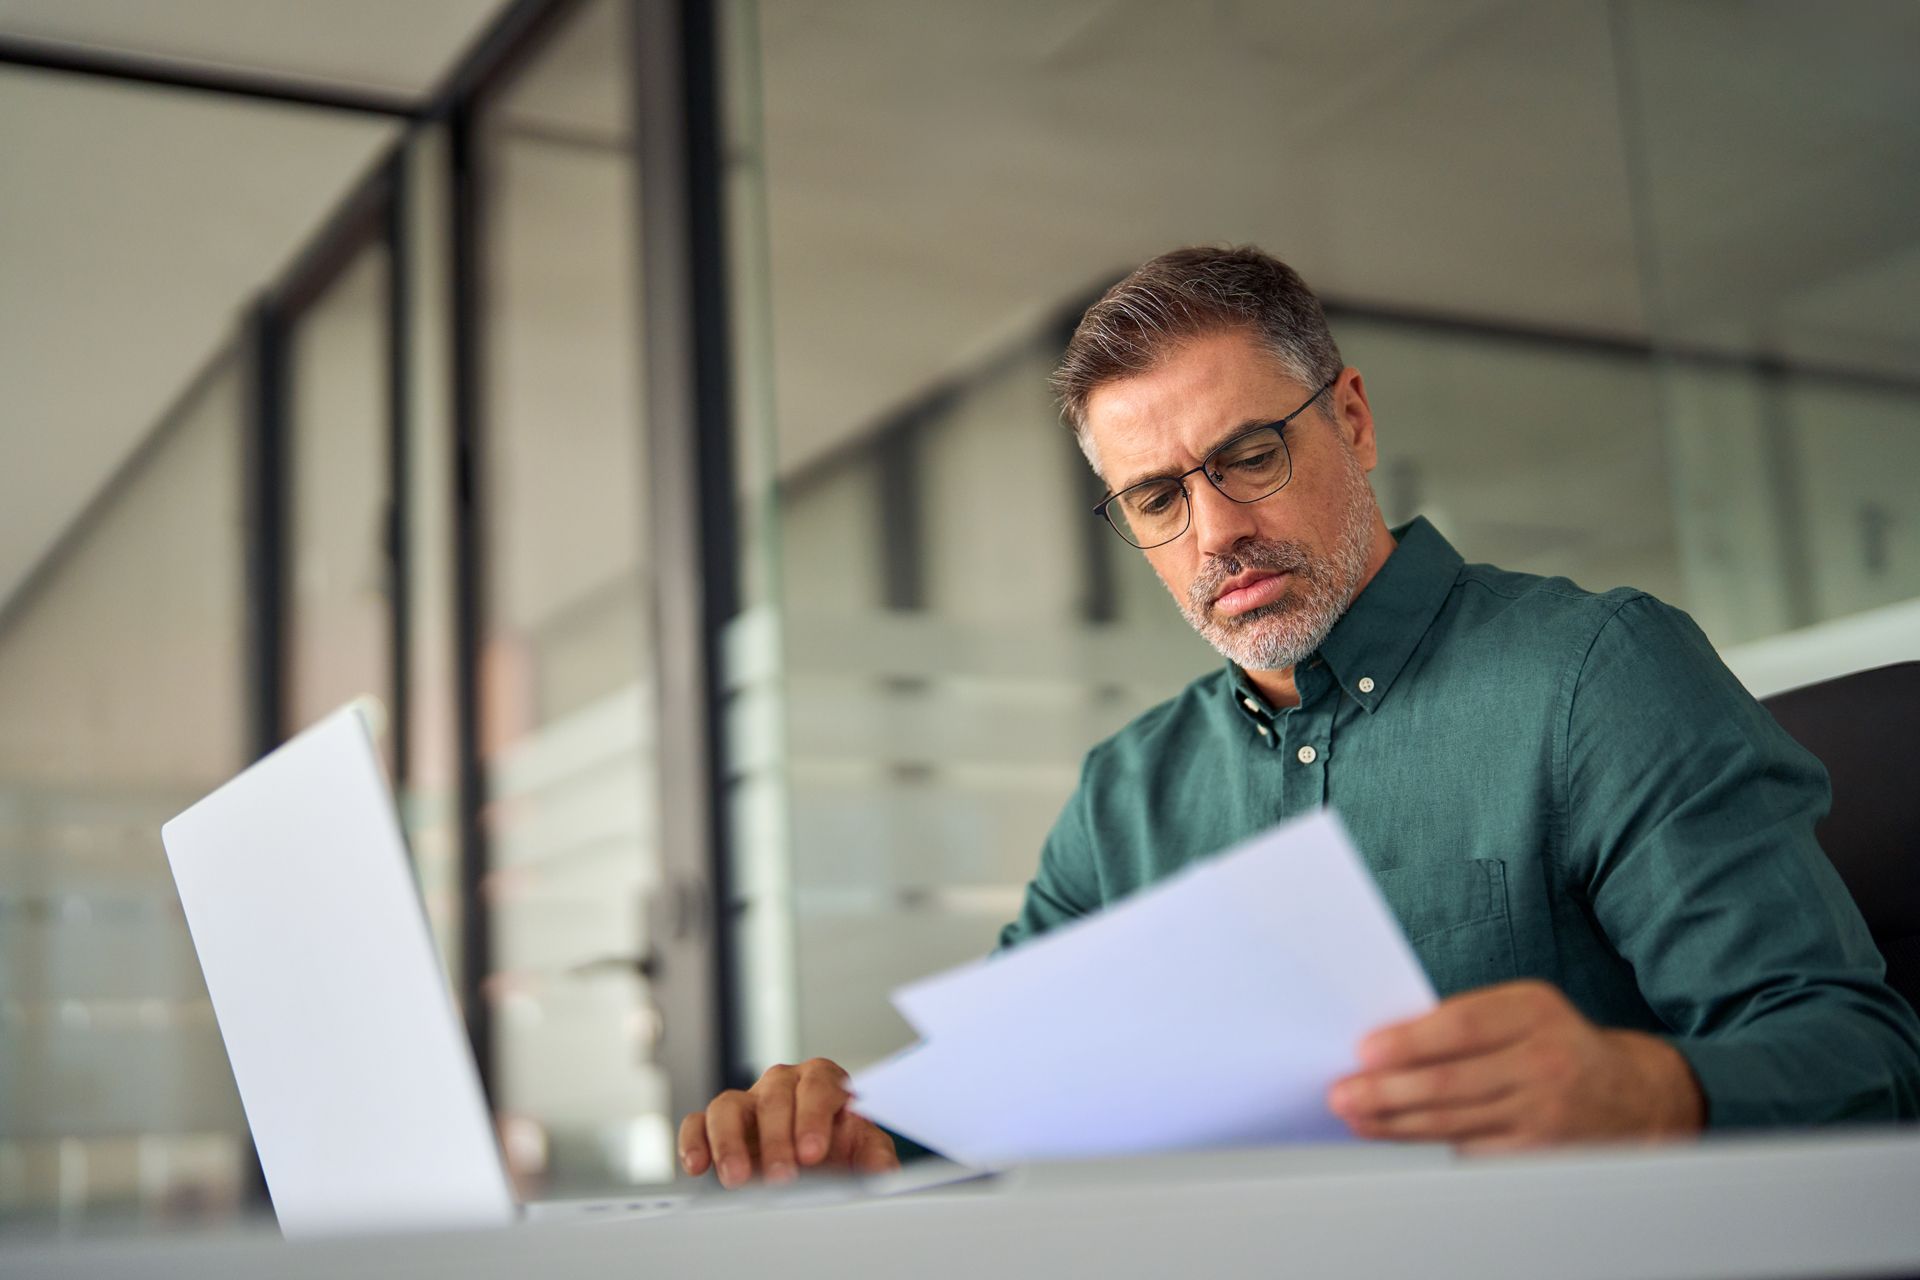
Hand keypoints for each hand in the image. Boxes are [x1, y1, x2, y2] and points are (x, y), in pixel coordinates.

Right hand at [679, 1057, 899, 1188]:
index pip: (818, 1086)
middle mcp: (782, 1085)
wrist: (816, 1158)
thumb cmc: (839, 1146)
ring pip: (729, 1105)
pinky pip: (698, 1122)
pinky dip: (695, 1141)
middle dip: (777, 1139)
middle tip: (783, 1176)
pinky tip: (698, 1166)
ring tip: (737, 1178)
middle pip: (774, 1097)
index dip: (814, 1117)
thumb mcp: (865, 1150)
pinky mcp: (718, 1124)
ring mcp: (747, 1102)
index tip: (813, 1152)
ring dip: (730, 1143)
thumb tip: (884, 1172)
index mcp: (821, 1081)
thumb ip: (876, 1156)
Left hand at [1328, 980, 1703, 1151]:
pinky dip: (1428, 1144)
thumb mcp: (1523, 1011)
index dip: (1409, 1041)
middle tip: (1343, 1093)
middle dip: (1386, 1091)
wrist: (1633, 1095)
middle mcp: (1544, 1062)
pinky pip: (1471, 1150)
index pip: (1461, 1025)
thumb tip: (1388, 1041)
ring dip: (1395, 1123)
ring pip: (1453, 1122)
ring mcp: (1544, 1112)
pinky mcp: (1539, 1152)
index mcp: (1534, 1012)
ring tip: (1356, 1116)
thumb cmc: (1555, 1042)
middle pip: (1450, 1082)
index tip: (1364, 1051)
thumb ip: (1467, 1019)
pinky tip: (1396, 1137)